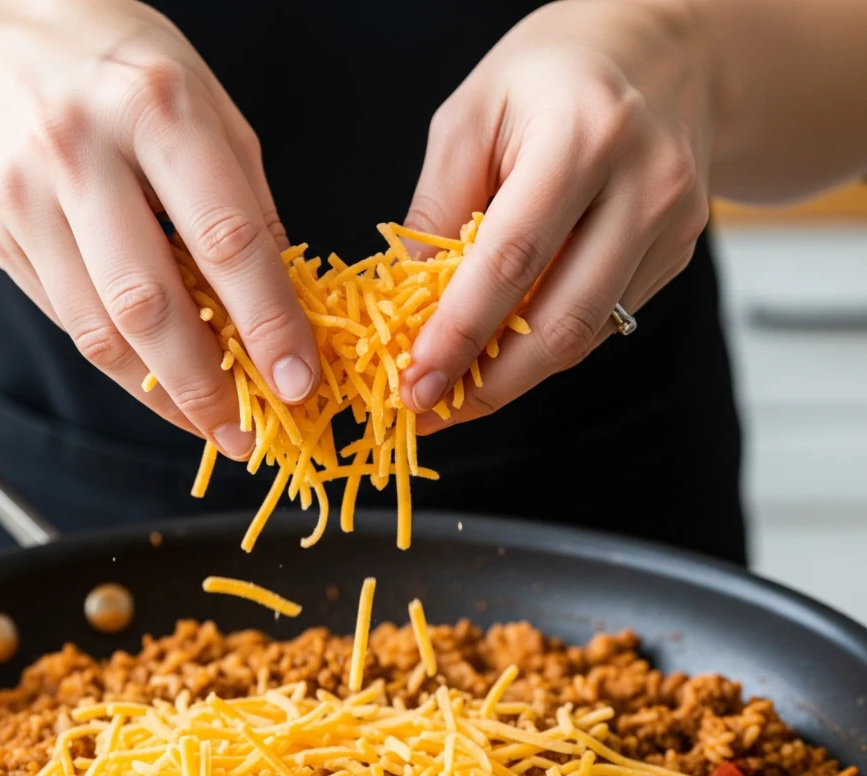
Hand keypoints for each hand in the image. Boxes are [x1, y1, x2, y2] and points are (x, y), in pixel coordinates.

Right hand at [0, 0, 318, 457]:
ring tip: (210, 424)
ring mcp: (27, 198)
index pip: (224, 239)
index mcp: (156, 109)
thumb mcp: (213, 114)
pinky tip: (164, 387)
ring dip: (162, 394)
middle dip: (205, 385)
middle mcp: (79, 150)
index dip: (267, 323)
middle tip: (247, 431)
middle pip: (147, 301)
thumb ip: (250, 210)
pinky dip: (126, 371)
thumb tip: (288, 311)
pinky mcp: (3, 240)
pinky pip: (73, 326)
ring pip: (99, 330)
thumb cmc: (128, 79)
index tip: (297, 381)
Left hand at [398, 0, 710, 432]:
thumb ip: (438, 206)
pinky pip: (605, 322)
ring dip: (516, 379)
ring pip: (587, 335)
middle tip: (432, 412)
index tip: (415, 383)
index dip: (460, 334)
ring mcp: (671, 224)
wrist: (668, 53)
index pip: (512, 260)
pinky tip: (506, 355)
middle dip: (489, 384)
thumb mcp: (472, 114)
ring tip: (459, 396)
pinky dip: (548, 349)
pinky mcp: (677, 254)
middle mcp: (641, 184)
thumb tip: (409, 303)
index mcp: (580, 137)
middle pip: (561, 320)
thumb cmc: (553, 76)